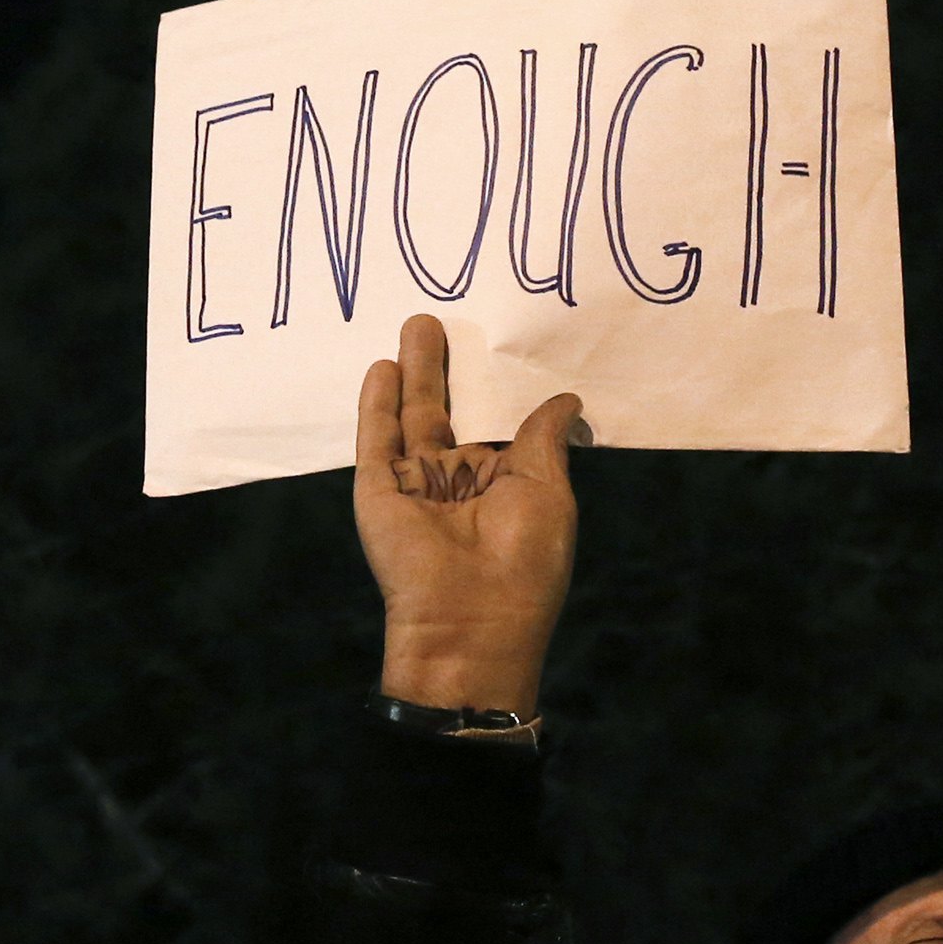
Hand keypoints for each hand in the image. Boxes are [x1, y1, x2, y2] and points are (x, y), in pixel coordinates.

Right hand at [354, 314, 582, 714]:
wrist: (471, 623)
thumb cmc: (523, 562)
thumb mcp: (547, 492)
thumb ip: (544, 440)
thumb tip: (567, 400)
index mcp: (500, 488)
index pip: (494, 426)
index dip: (496, 387)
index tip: (501, 342)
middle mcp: (455, 486)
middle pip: (447, 415)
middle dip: (445, 370)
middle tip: (441, 320)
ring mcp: (414, 489)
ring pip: (410, 419)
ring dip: (413, 374)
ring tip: (416, 323)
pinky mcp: (378, 495)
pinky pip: (376, 443)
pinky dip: (376, 405)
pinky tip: (382, 368)